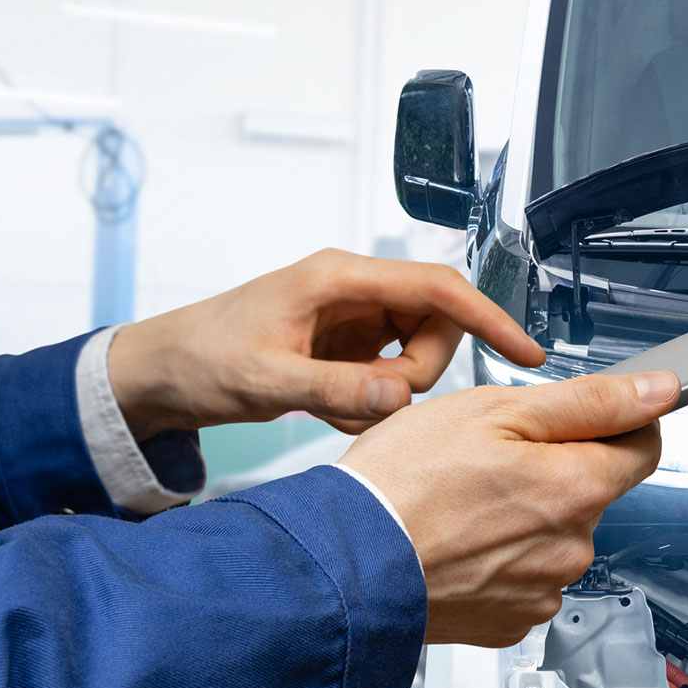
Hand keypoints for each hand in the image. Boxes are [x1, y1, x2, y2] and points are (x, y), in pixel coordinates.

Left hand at [106, 249, 546, 439]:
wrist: (160, 374)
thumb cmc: (199, 359)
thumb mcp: (266, 381)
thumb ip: (336, 389)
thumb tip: (400, 395)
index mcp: (340, 278)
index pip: (438, 288)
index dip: (489, 318)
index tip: (527, 352)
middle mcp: (353, 291)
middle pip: (435, 327)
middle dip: (417, 374)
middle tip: (369, 402)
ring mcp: (352, 320)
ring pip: (416, 357)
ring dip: (391, 393)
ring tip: (335, 408)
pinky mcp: (346, 347)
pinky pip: (389, 377)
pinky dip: (370, 403)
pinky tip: (328, 410)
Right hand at [338, 370, 679, 647]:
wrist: (345, 567)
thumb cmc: (404, 484)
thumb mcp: (495, 410)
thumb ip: (588, 401)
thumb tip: (657, 392)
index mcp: (577, 488)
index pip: (643, 448)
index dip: (620, 421)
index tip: (591, 415)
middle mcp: (572, 547)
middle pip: (589, 492)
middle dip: (552, 470)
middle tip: (487, 458)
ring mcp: (541, 590)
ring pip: (552, 537)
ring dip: (521, 518)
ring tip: (460, 505)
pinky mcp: (510, 621)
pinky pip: (521, 579)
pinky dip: (497, 560)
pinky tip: (457, 544)